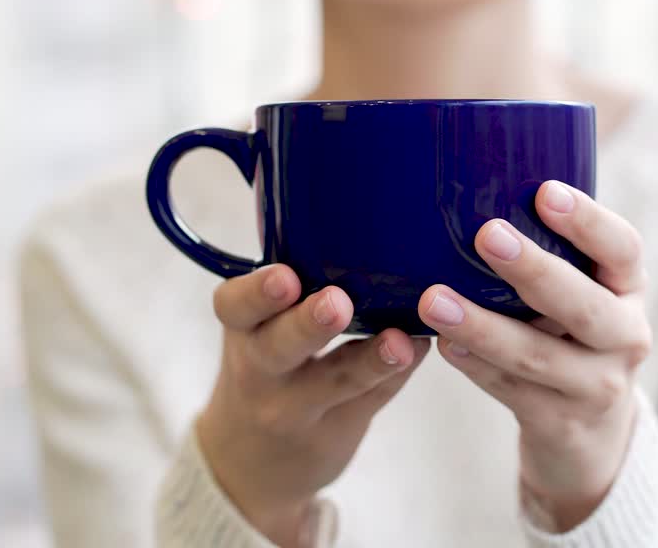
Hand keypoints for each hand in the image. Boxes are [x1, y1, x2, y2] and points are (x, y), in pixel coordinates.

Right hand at [199, 265, 429, 546]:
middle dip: (308, 324)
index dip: (255, 292)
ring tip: (399, 340)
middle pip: (278, 348)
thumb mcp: (256, 325)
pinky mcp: (336, 430)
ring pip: (334, 381)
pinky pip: (371, 399)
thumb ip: (290, 277)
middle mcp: (260, 370)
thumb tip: (349, 194)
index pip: (234, 307)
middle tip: (337, 303)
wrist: (253, 463)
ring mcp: (296, 407)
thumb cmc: (267, 363)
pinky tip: (422, 347)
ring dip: (370, 359)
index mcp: (241, 328)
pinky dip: (398, 372)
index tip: (285, 276)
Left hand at [417, 180, 650, 531]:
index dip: (588, 221)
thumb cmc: (566, 331)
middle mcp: (626, 336)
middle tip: (487, 234)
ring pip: (538, 355)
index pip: (622, 248)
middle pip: (585, 305)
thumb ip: (547, 250)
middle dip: (536, 270)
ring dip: (483, 326)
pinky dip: (476, 366)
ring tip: (434, 299)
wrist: (589, 432)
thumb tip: (467, 182)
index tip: (545, 192)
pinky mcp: (562, 424)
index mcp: (628, 288)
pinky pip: (513, 391)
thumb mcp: (577, 289)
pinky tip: (442, 345)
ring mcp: (598, 386)